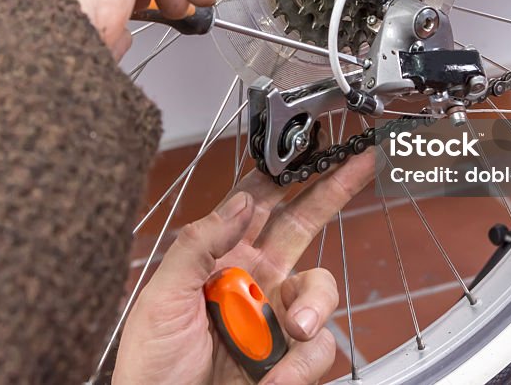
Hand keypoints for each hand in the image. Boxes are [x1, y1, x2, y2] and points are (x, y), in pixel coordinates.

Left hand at [113, 151, 376, 383]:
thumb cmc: (150, 363)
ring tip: (298, 327)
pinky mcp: (290, 356)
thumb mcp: (162, 296)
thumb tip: (241, 201)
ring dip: (316, 304)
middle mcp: (254, 279)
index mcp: (221, 257)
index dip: (283, 174)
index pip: (258, 204)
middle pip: (304, 223)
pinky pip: (319, 347)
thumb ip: (199, 244)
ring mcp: (275, 317)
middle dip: (333, 191)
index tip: (307, 147)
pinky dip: (303, 362)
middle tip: (360, 163)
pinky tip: (276, 377)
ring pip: (321, 288)